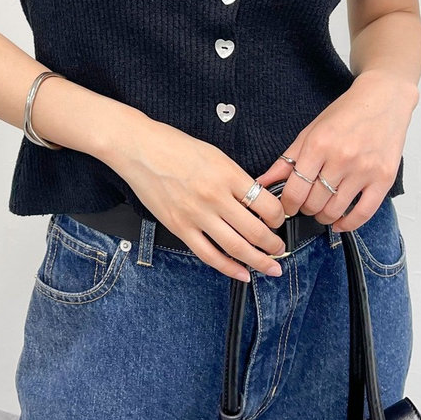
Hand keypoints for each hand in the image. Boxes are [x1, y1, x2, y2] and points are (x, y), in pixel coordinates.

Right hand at [103, 115, 287, 281]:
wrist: (139, 148)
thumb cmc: (174, 146)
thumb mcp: (215, 154)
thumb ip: (235, 178)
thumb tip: (254, 200)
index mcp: (227, 174)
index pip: (266, 204)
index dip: (278, 217)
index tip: (279, 220)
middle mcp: (215, 196)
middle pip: (256, 230)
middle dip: (274, 245)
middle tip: (280, 249)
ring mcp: (196, 214)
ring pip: (236, 248)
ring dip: (258, 261)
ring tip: (270, 266)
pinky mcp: (179, 227)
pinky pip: (209, 255)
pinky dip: (229, 268)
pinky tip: (241, 273)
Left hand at [254, 70, 418, 232]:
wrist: (383, 99)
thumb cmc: (347, 113)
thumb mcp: (310, 132)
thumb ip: (286, 160)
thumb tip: (262, 182)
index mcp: (319, 144)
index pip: (295, 190)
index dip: (287, 204)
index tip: (287, 206)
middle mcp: (342, 158)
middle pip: (314, 202)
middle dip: (305, 208)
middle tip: (305, 204)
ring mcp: (364, 169)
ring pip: (335, 210)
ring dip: (323, 216)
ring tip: (321, 209)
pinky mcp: (384, 178)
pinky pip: (364, 213)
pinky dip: (348, 223)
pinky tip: (339, 222)